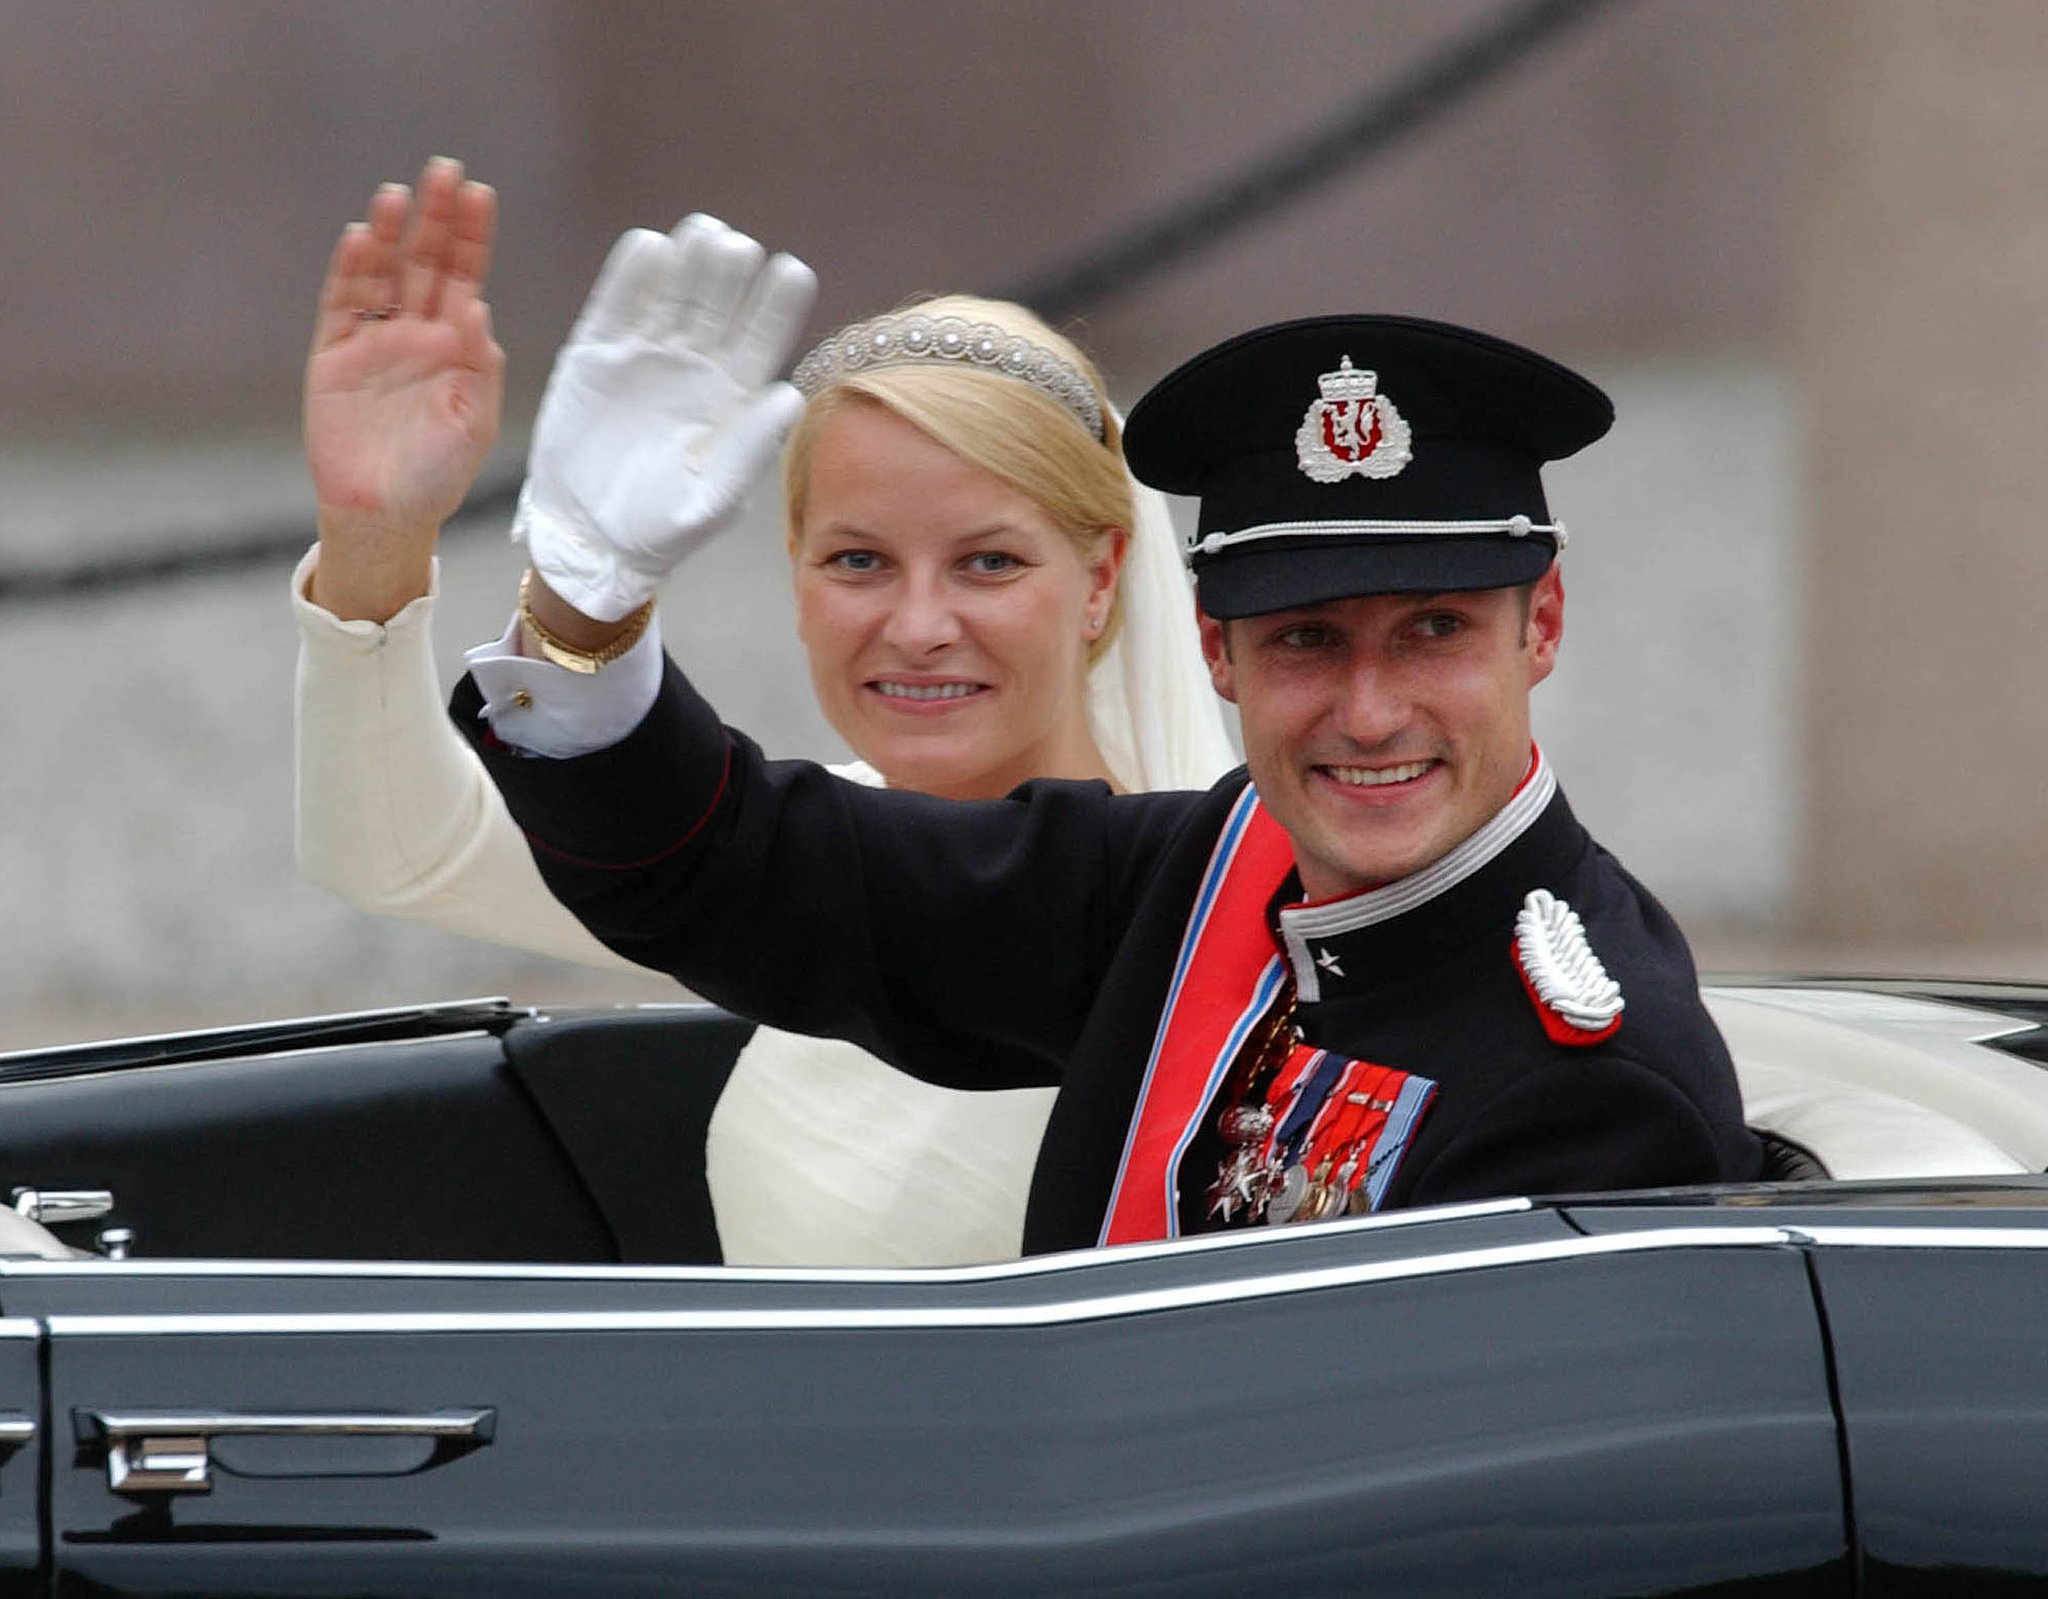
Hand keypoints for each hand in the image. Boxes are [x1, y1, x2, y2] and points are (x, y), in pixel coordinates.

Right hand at [304, 157, 503, 620]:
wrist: (387, 515)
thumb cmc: (438, 474)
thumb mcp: (475, 424)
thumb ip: (480, 369)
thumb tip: (476, 307)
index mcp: (453, 344)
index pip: (464, 276)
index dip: (471, 236)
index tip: (480, 195)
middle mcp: (413, 332)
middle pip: (424, 262)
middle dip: (435, 218)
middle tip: (445, 171)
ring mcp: (371, 342)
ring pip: (381, 275)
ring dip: (391, 234)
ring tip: (400, 196)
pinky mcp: (333, 358)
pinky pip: (342, 307)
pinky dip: (351, 274)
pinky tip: (364, 241)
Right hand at [516, 214, 817, 622]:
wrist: (590, 540)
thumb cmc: (661, 528)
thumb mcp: (712, 499)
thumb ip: (750, 448)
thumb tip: (790, 395)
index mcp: (732, 398)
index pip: (762, 340)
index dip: (777, 306)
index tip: (792, 271)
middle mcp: (695, 367)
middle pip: (719, 305)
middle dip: (729, 273)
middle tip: (738, 247)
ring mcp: (646, 355)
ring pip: (673, 293)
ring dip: (688, 261)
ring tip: (704, 233)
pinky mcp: (596, 354)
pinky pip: (615, 304)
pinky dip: (630, 276)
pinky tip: (651, 247)